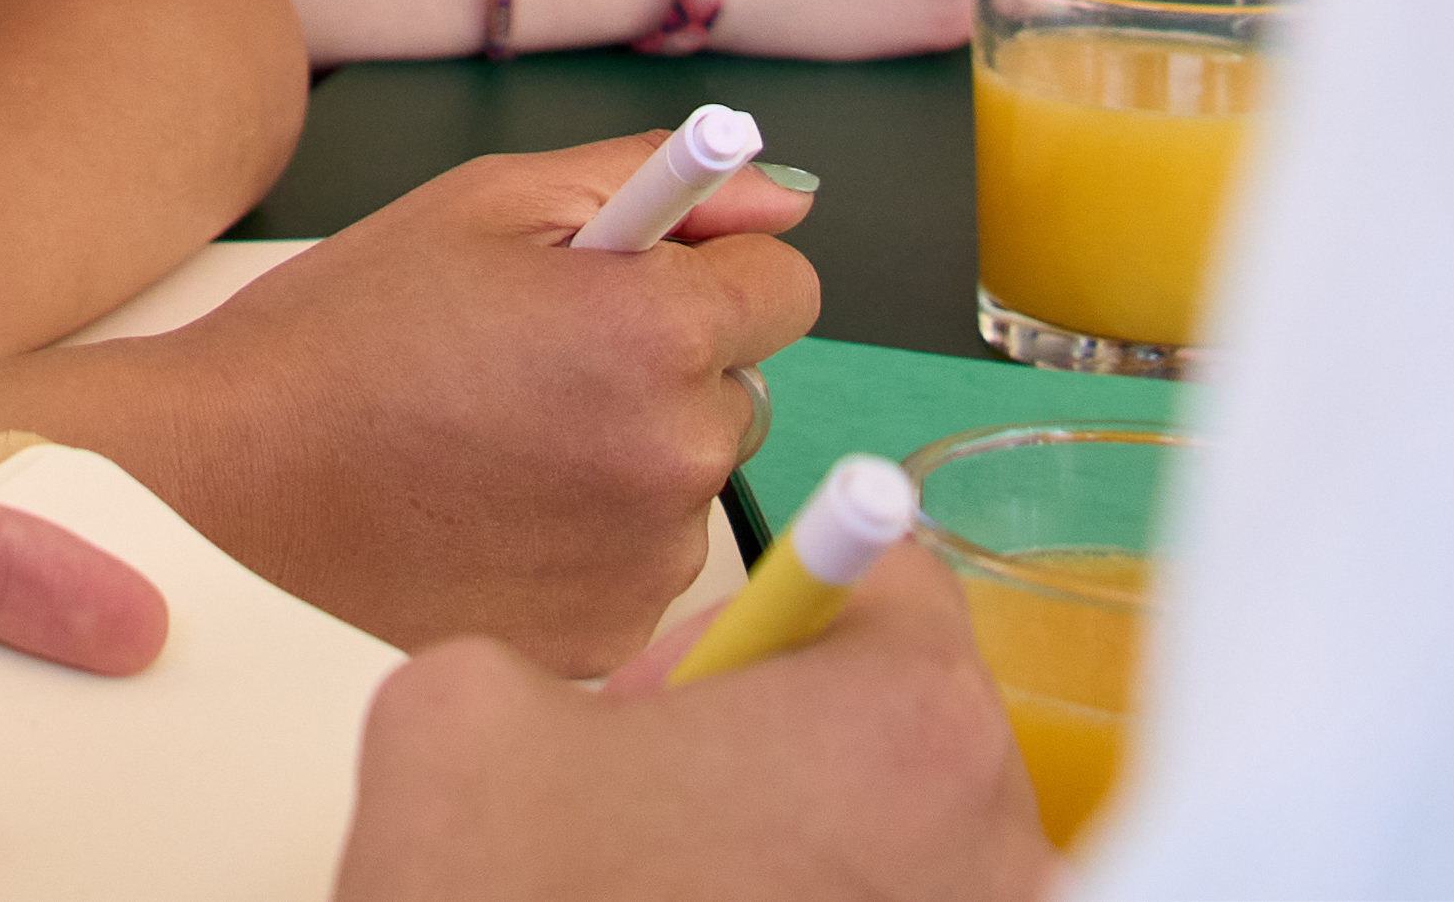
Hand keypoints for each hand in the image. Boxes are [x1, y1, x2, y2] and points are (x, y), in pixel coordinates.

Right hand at [118, 141, 815, 670]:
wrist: (231, 473)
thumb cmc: (350, 326)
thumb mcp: (493, 202)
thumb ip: (659, 181)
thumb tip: (783, 198)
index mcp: (657, 328)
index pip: (786, 287)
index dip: (704, 271)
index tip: (623, 285)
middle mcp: (674, 455)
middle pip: (740, 389)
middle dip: (666, 366)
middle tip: (534, 364)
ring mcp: (644, 562)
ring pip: (690, 483)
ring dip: (630, 458)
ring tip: (497, 441)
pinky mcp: (605, 636)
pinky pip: (644, 567)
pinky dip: (591, 542)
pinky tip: (494, 512)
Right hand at [330, 537, 1055, 901]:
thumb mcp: (462, 708)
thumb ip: (557, 656)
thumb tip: (575, 712)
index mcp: (908, 725)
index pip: (898, 582)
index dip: (776, 607)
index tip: (704, 677)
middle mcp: (991, 849)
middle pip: (906, 726)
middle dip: (785, 742)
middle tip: (656, 798)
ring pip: (899, 850)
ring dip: (798, 851)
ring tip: (673, 881)